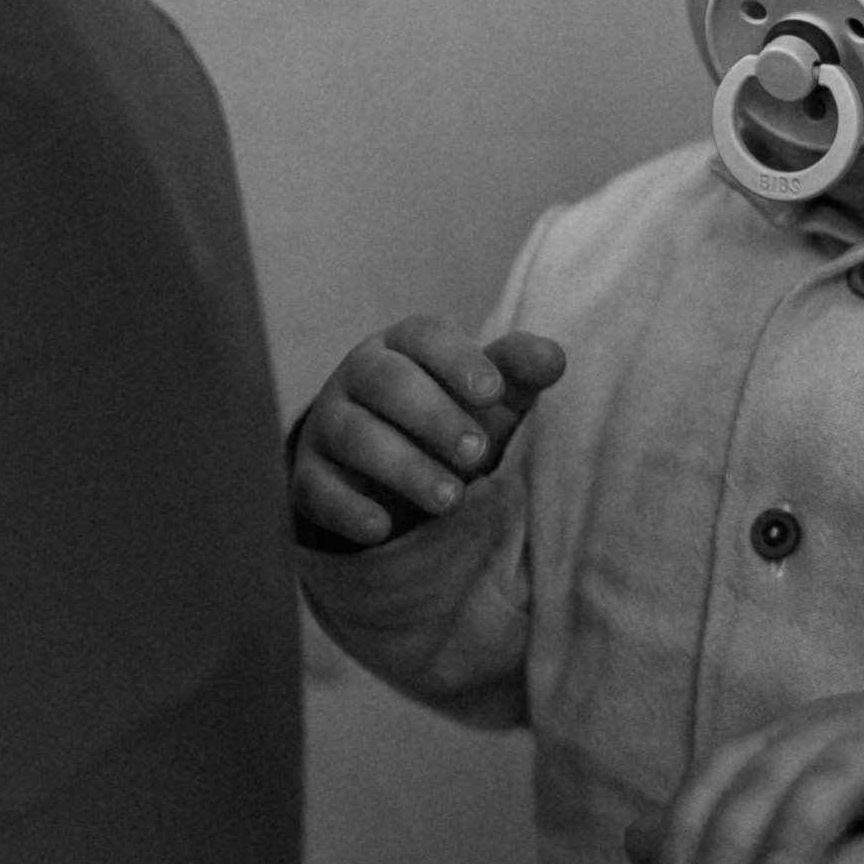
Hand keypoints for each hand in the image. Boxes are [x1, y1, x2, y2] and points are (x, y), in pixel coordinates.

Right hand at [289, 316, 565, 548]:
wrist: (384, 467)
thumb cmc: (449, 413)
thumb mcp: (487, 393)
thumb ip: (518, 372)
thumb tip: (554, 358)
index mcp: (405, 344)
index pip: (425, 335)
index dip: (458, 360)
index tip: (493, 392)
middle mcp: (358, 375)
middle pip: (385, 381)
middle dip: (433, 416)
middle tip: (477, 453)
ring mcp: (328, 424)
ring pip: (354, 435)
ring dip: (404, 467)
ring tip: (451, 499)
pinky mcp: (309, 475)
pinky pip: (317, 488)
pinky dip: (349, 508)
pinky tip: (383, 528)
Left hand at [651, 686, 863, 863]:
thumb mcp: (790, 800)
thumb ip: (720, 823)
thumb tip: (636, 844)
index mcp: (784, 744)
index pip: (721, 773)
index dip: (690, 828)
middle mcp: (829, 734)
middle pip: (769, 775)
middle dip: (731, 838)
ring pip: (839, 770)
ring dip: (804, 822)